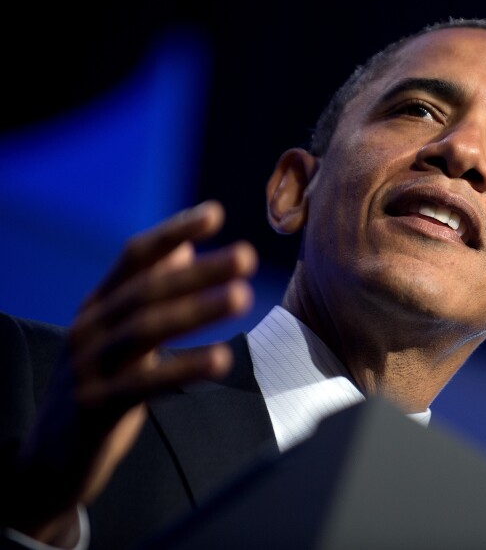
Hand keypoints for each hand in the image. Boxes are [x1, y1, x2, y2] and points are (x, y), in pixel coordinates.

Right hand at [6, 201, 256, 545]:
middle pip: (147, 290)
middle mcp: (88, 329)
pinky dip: (184, 368)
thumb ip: (150, 293)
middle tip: (247, 256)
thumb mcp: (122, 336)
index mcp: (97, 307)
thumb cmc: (100, 387)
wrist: (49, 460)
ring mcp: (88, 367)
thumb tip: (185, 247)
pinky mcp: (94, 407)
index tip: (214, 213)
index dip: (172, 232)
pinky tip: (222, 359)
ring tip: (242, 296)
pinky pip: (144, 384)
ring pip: (145, 329)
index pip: (134, 257)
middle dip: (199, 271)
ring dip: (197, 310)